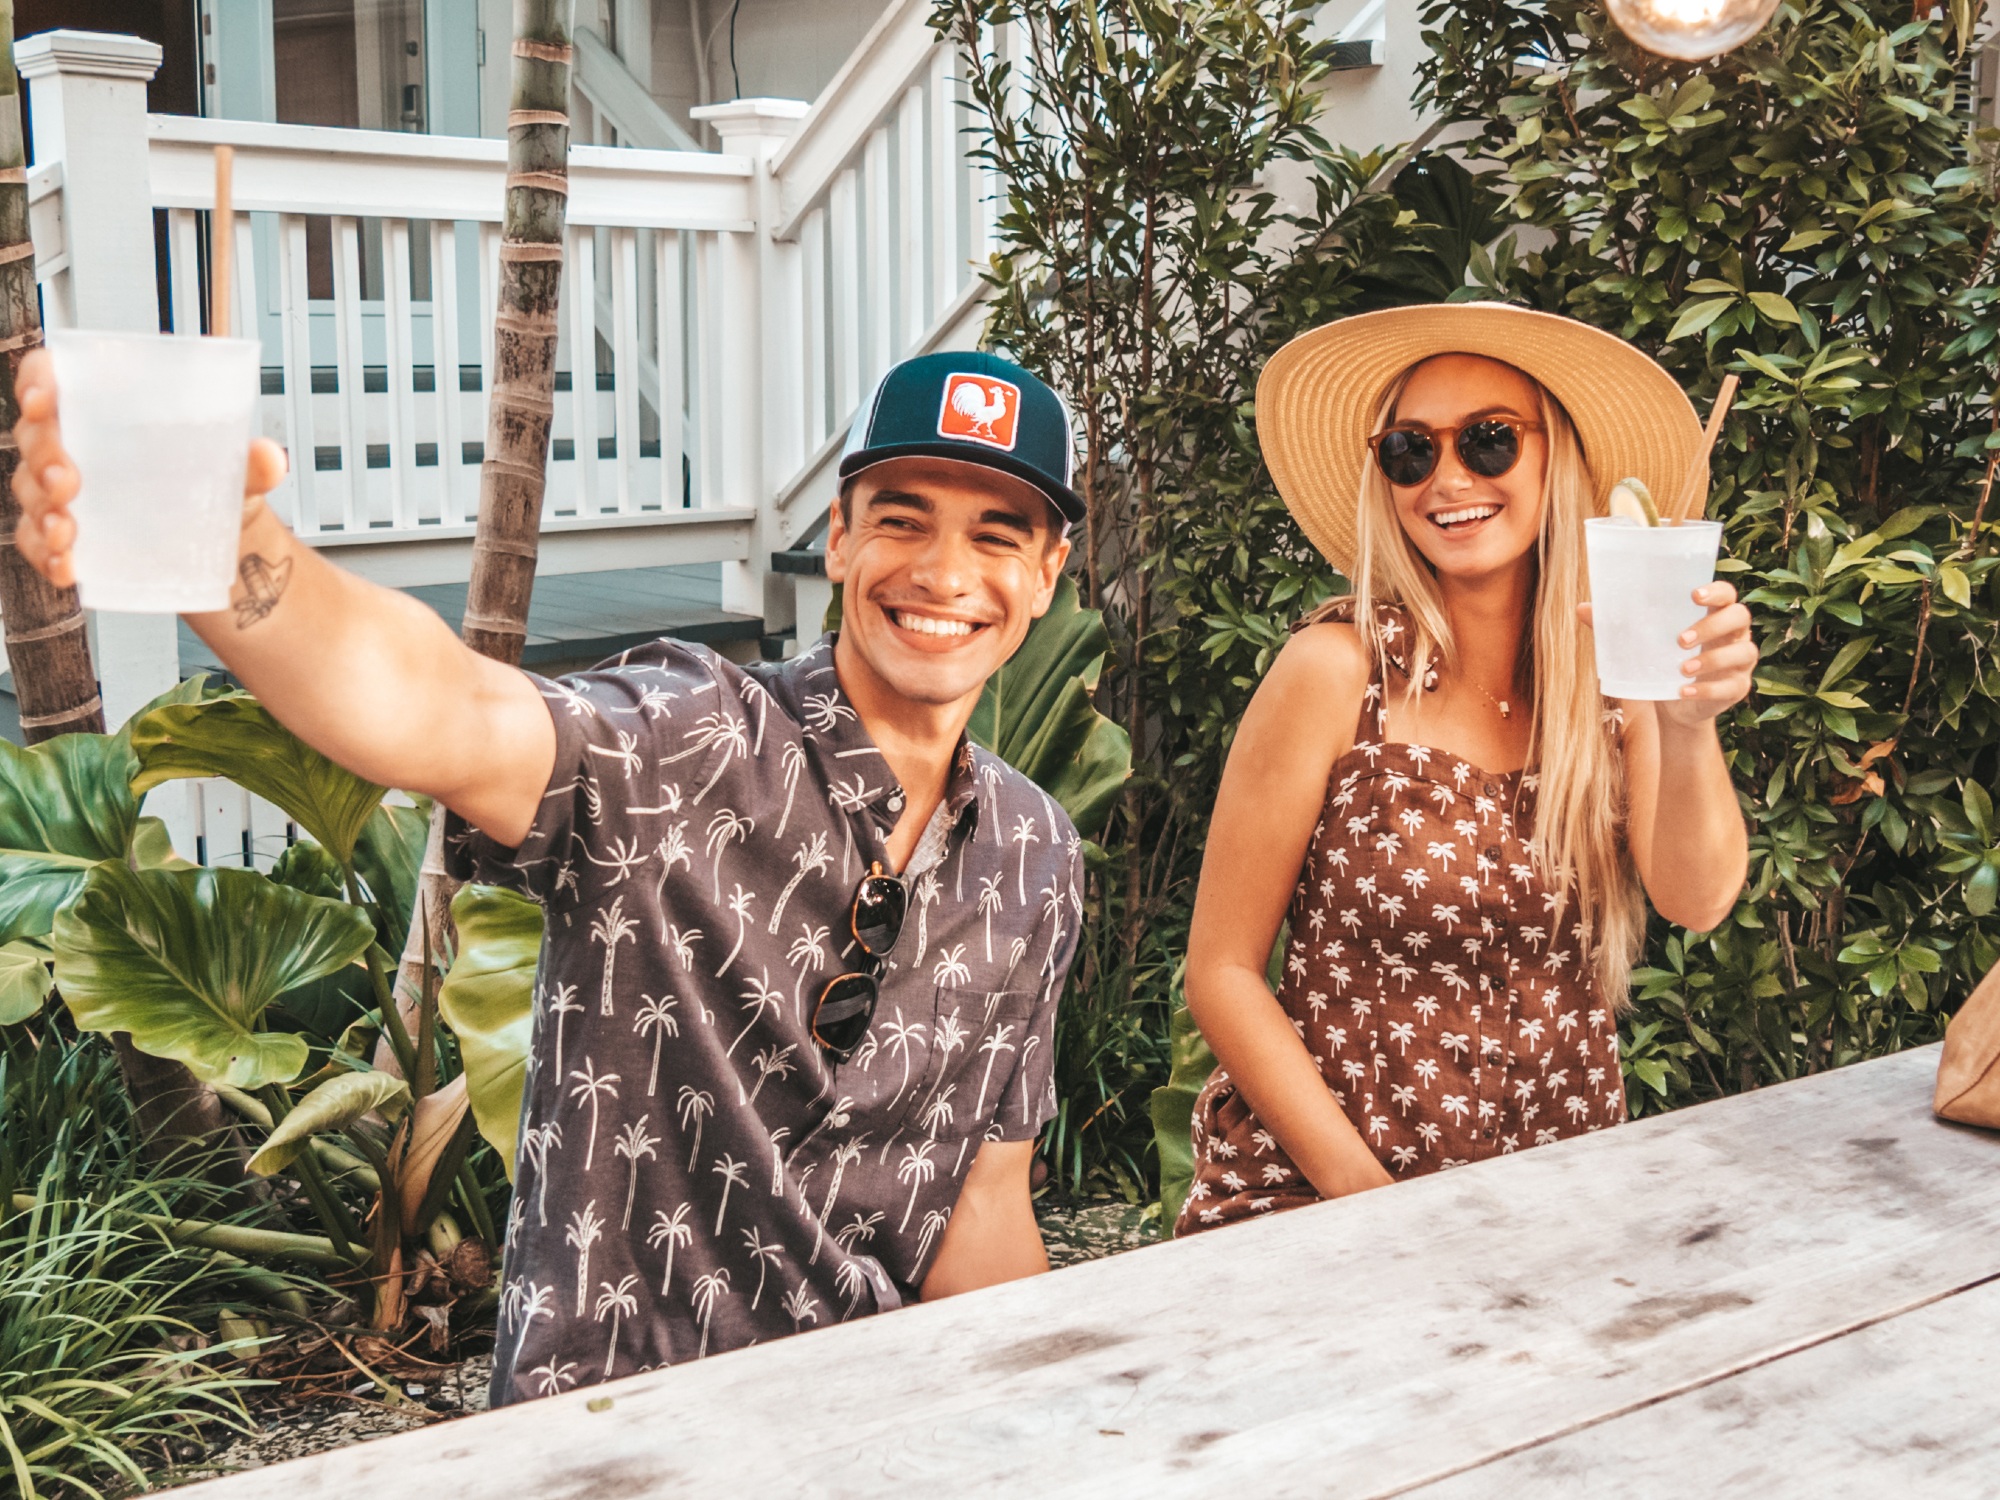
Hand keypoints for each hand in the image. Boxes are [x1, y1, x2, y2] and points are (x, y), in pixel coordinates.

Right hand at [10, 347, 287, 589]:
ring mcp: (61, 489)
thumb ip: (252, 463)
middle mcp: (75, 442)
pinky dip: (45, 555)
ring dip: (42, 513)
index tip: (44, 402)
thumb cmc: (211, 483)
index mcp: (106, 407)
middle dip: (44, 458)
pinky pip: (36, 541)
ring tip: (68, 533)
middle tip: (68, 483)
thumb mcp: (235, 470)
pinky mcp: (63, 531)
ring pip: (29, 490)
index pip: (51, 375)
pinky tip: (67, 567)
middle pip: (35, 436)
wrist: (219, 540)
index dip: (37, 381)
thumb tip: (270, 457)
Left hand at [1579, 583, 1756, 727]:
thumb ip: (1617, 626)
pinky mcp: (1737, 688)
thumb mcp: (1641, 643)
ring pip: (1742, 652)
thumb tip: (1582, 608)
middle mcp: (1734, 634)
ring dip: (1711, 660)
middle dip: (1712, 626)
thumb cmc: (1661, 660)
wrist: (1673, 705)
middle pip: (1740, 617)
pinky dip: (1707, 689)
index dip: (1716, 591)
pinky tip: (1684, 691)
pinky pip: (1730, 686)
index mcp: (1714, 614)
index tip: (1694, 595)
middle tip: (1680, 639)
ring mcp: (1740, 662)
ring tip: (1682, 668)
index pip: (1727, 593)